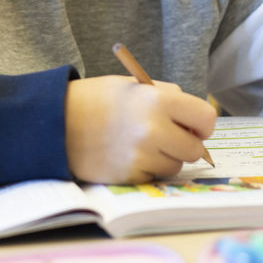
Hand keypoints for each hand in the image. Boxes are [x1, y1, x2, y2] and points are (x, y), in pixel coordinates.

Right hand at [64, 75, 215, 183]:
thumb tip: (197, 121)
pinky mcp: (129, 176)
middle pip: (195, 149)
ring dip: (166, 158)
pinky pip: (154, 176)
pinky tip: (128, 154)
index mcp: (158, 101)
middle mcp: (154, 130)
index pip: (206, 118)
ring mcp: (141, 156)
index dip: (201, 123)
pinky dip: (147, 168)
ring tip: (143, 143)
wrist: (57, 121)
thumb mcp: (135, 86)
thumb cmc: (98, 99)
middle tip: (169, 136)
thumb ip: (168, 97)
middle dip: (186, 144)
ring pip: (175, 166)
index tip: (193, 125)